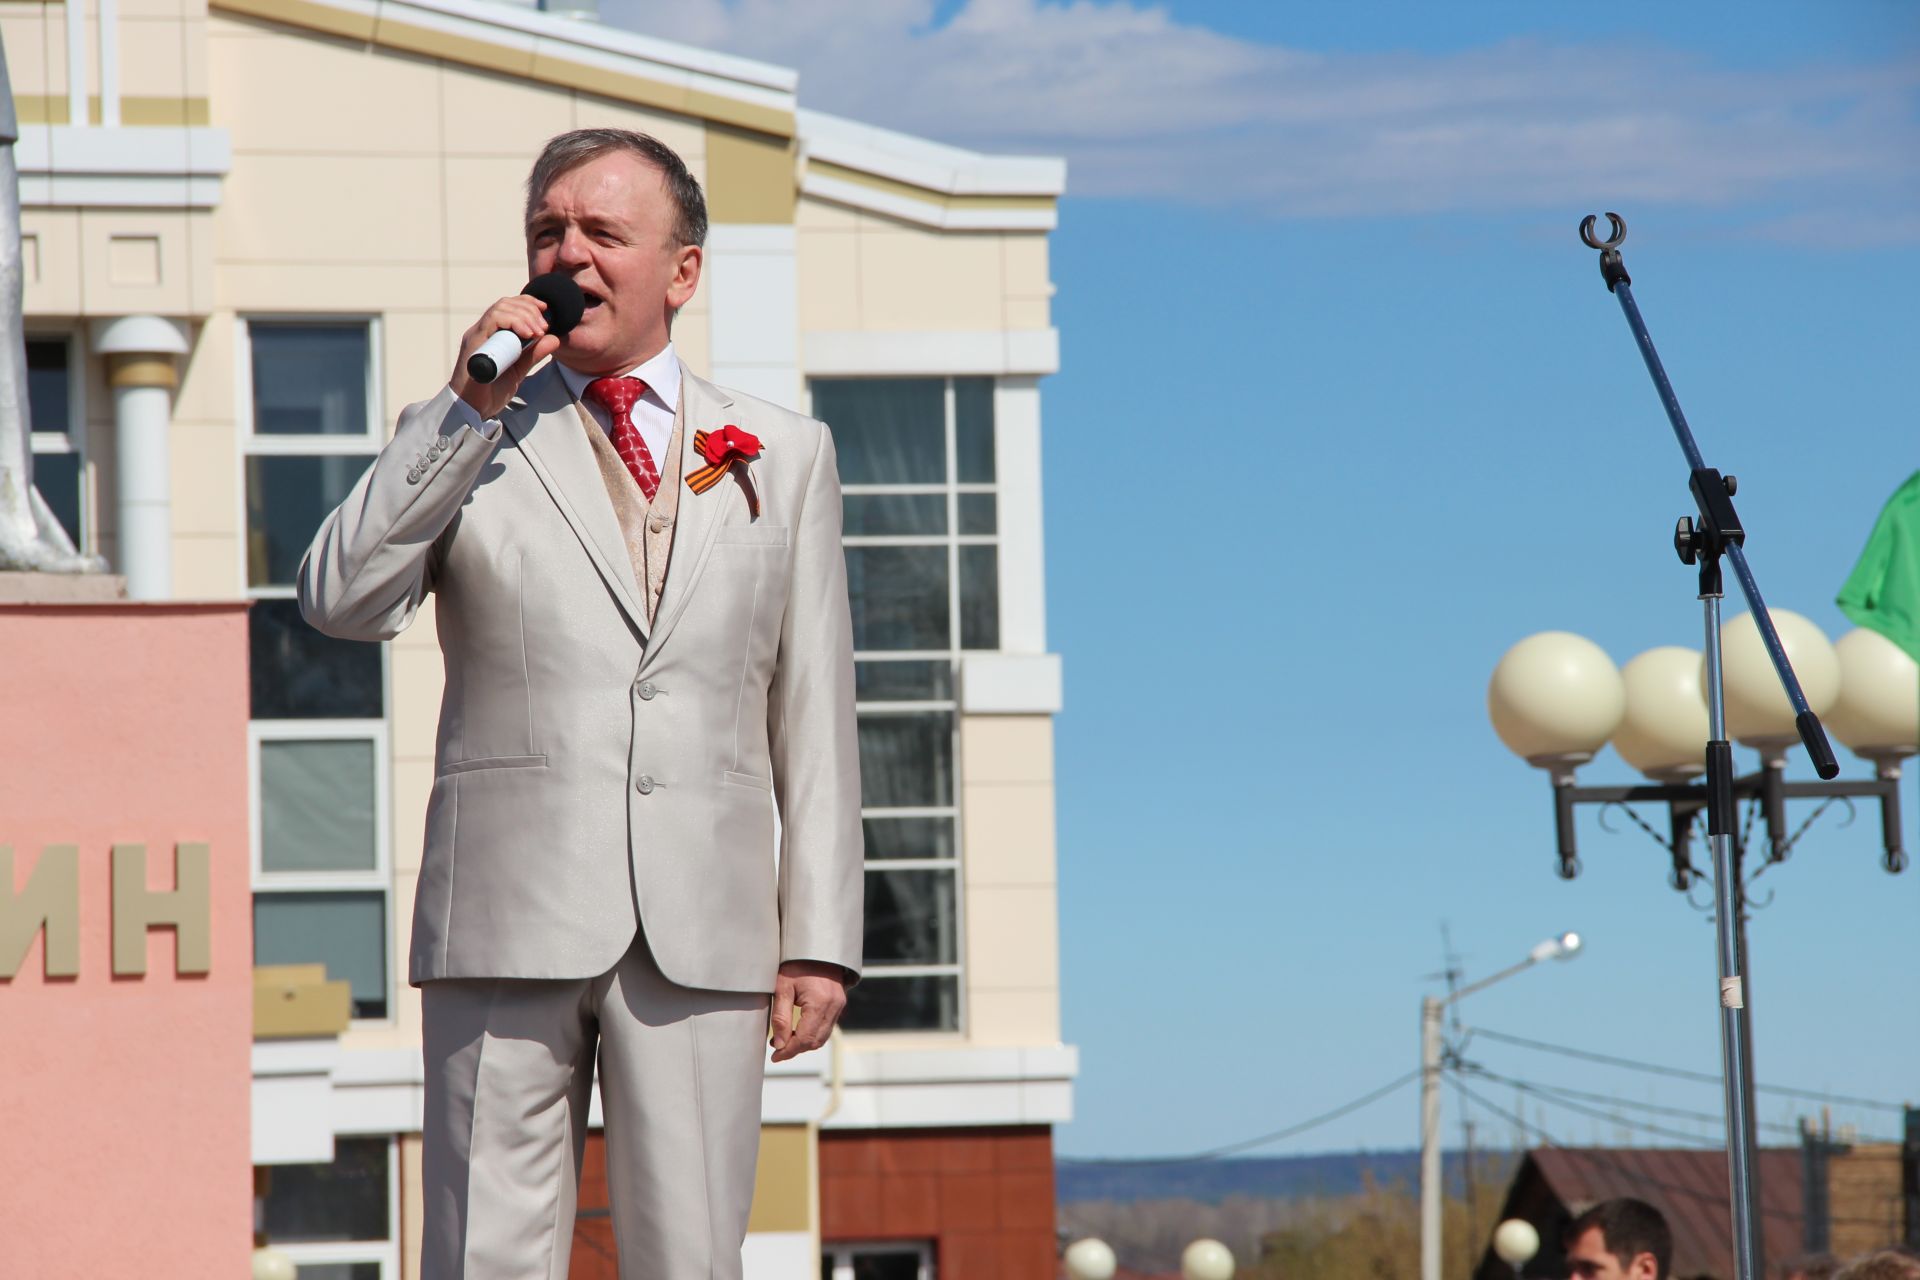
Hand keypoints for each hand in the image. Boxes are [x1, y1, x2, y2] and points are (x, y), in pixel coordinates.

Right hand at [450, 294, 561, 420]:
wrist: (474, 410)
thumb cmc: (491, 391)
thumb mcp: (519, 369)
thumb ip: (534, 354)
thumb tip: (554, 338)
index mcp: (491, 334)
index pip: (508, 306)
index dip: (528, 303)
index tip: (546, 311)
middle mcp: (482, 331)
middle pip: (505, 303)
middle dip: (530, 310)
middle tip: (544, 327)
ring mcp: (477, 336)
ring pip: (500, 309)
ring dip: (524, 316)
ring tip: (538, 331)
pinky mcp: (474, 343)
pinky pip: (492, 321)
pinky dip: (513, 322)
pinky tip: (527, 334)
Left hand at [769, 960, 846, 1061]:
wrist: (816, 947)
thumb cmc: (797, 964)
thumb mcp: (782, 987)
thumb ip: (780, 1017)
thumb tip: (778, 1044)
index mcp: (819, 1002)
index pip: (804, 1038)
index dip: (789, 1051)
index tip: (775, 1056)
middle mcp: (833, 1006)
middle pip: (815, 1041)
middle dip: (796, 1049)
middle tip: (777, 1049)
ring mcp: (839, 1006)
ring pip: (822, 1037)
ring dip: (804, 1043)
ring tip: (785, 1040)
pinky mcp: (839, 1004)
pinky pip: (827, 1027)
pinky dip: (813, 1034)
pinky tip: (798, 1031)